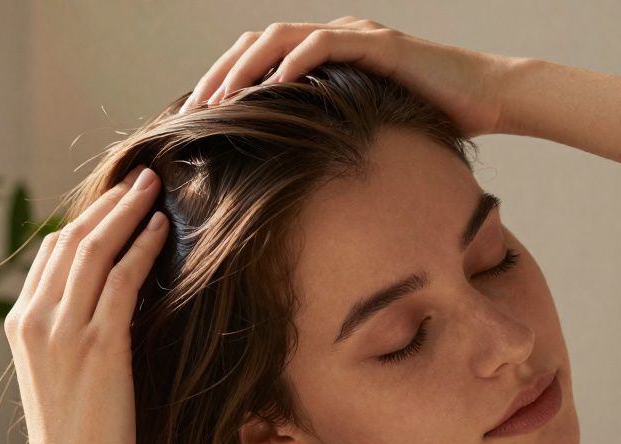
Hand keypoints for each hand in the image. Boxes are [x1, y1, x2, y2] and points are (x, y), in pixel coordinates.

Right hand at [4, 164, 167, 443]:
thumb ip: (70, 332)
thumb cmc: (73, 437)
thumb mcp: (58, 374)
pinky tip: (162, 230)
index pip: (49, 253)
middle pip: (70, 239)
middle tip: (141, 178)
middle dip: (109, 203)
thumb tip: (107, 300)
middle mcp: (35, 319)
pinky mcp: (98, 345)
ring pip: (94, 249)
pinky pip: (121, 279)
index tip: (116, 201)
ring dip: (128, 212)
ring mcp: (63, 331)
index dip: (86, 218)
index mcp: (21, 324)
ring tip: (155, 189)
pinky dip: (143, 248)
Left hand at [178, 16, 515, 138]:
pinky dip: (294, 62)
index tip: (192, 118)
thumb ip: (320, 134)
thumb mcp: (357, 130)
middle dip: (219, 74)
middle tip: (190, 110)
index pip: (256, 59)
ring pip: (280, 37)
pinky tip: (271, 87)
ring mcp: (354, 35)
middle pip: (256, 43)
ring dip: (244, 67)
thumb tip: (276, 174)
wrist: (486, 99)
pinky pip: (325, 43)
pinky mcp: (378, 44)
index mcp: (321, 56)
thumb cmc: (424, 121)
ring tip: (218, 99)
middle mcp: (332, 37)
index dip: (221, 82)